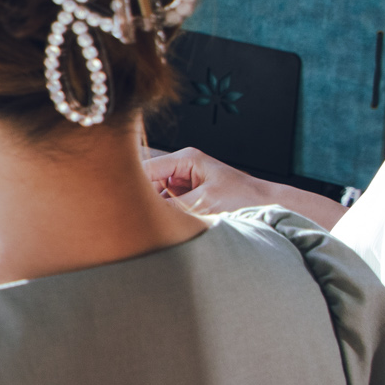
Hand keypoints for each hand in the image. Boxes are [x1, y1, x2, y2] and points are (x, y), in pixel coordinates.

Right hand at [141, 146, 275, 214]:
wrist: (266, 205)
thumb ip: (173, 207)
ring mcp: (183, 180)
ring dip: (155, 210)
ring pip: (156, 195)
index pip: (148, 167)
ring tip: (151, 225)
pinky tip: (164, 226)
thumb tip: (145, 216)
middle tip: (134, 220)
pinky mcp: (187, 194)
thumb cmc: (243, 197)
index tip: (118, 201)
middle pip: (148, 182)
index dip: (132, 183)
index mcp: (186, 158)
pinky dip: (164, 215)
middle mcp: (182, 166)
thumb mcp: (205, 203)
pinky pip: (167, 204)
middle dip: (143, 200)